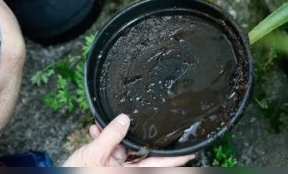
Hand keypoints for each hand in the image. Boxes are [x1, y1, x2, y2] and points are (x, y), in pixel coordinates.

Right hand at [62, 114, 194, 166]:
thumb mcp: (94, 154)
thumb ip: (111, 135)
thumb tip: (124, 119)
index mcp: (131, 173)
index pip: (163, 165)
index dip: (179, 158)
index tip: (193, 148)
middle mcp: (128, 171)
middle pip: (142, 151)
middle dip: (133, 134)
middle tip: (130, 119)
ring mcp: (118, 169)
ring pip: (125, 148)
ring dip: (114, 135)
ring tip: (101, 126)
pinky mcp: (107, 166)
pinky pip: (112, 150)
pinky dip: (105, 139)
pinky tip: (95, 131)